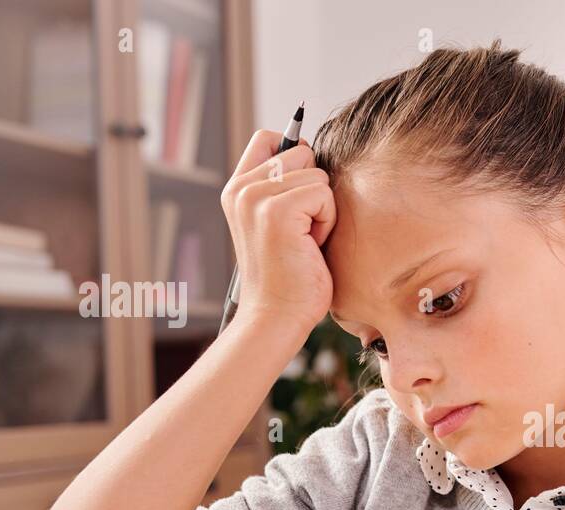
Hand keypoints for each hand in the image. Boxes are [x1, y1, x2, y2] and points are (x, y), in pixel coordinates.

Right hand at [221, 131, 336, 341]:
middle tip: (303, 229)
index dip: (296, 154)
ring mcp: (256, 197)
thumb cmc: (289, 276)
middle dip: (314, 188)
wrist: (277, 315)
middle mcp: (241, 188)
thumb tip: (310, 150)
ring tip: (306, 240)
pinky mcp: (277, 211)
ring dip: (323, 210)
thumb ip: (284, 187)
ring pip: (316, 174)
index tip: (303, 194)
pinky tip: (311, 245)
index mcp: (237, 189)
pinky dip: (327, 222)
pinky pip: (324, 194)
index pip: (268, 138)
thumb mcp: (278, 223)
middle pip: (301, 151)